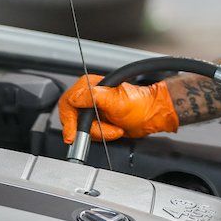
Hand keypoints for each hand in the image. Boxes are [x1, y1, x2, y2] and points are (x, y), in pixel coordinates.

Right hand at [58, 75, 178, 142]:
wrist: (151, 116)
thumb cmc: (139, 104)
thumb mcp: (116, 100)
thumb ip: (94, 97)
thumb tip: (75, 98)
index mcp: (91, 85)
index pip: (69, 101)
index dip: (69, 119)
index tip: (72, 133)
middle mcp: (89, 96)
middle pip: (73, 117)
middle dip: (88, 128)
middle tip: (98, 133)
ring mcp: (92, 109)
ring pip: (81, 127)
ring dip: (98, 133)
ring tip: (114, 129)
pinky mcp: (96, 121)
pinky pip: (89, 133)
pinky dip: (101, 136)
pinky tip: (113, 131)